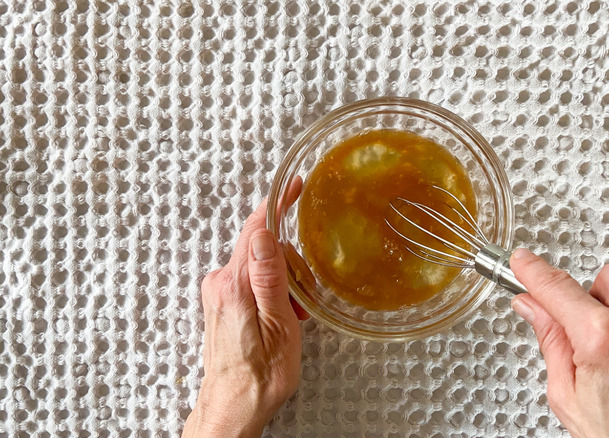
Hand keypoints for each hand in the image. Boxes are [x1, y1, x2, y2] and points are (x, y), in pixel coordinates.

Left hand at [183, 178, 307, 437]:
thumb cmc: (260, 375)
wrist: (233, 406)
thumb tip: (262, 235)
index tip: (294, 185)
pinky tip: (279, 317)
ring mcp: (218, 292)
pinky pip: (252, 280)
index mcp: (236, 285)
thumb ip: (268, 277)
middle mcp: (220, 283)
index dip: (278, 204)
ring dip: (283, 284)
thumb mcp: (278, 326)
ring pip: (260, 266)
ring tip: (292, 318)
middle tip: (303, 302)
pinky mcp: (221, 302)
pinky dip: (271, 291)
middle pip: (264, 249)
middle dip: (291, 267)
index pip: (256, 230)